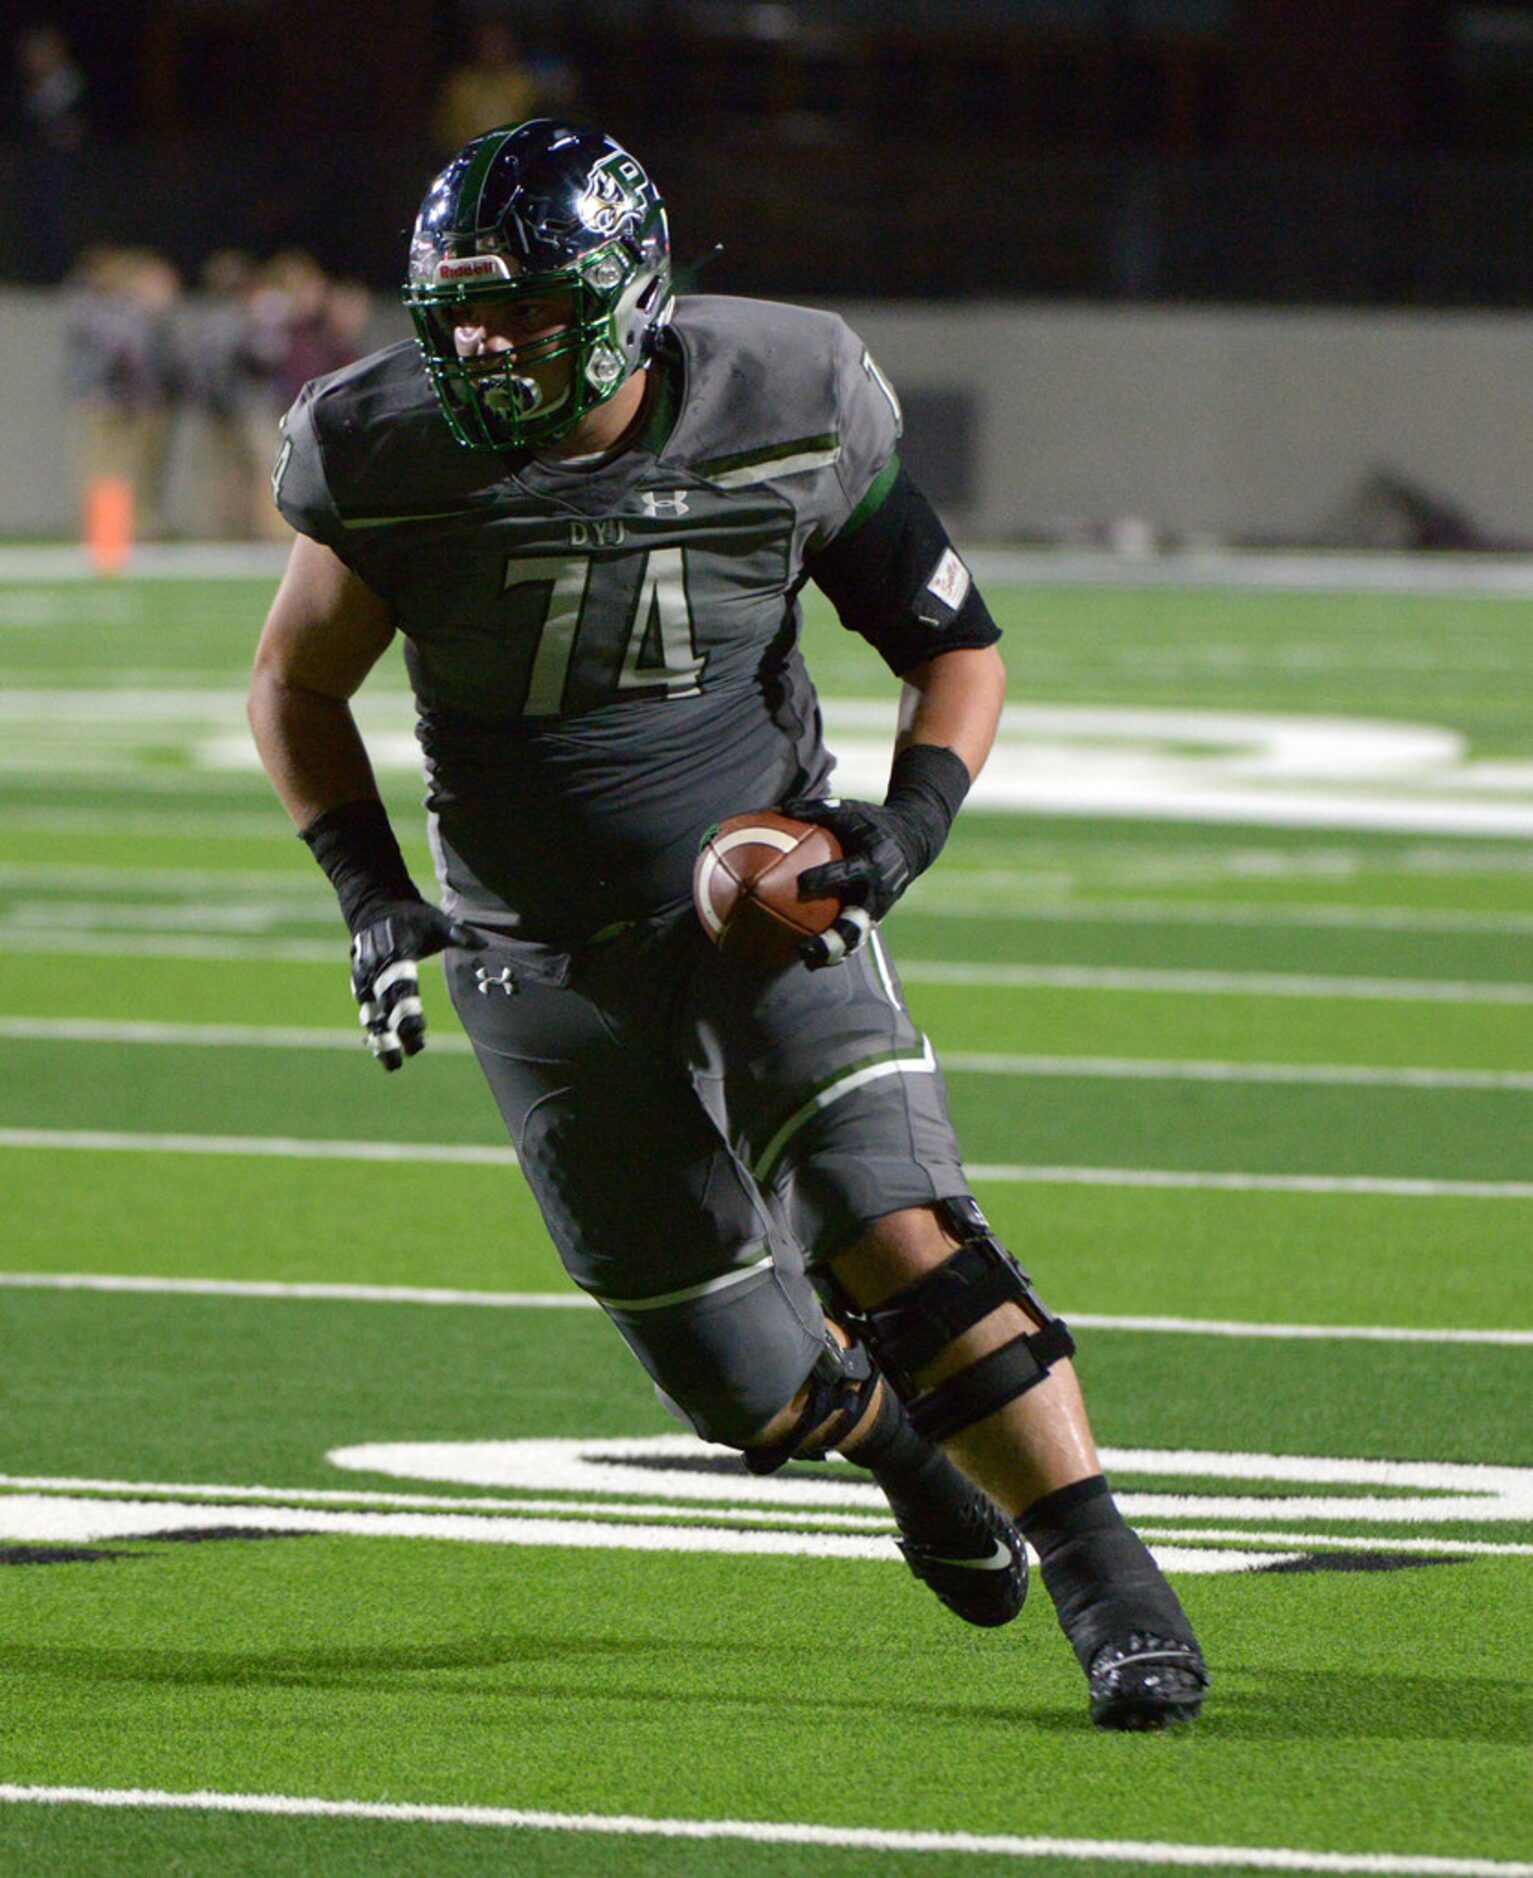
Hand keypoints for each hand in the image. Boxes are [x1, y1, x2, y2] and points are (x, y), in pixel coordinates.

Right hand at [349, 901, 484, 1069]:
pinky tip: (380, 1048)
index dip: (408, 1013)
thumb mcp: (434, 919)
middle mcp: (375, 966)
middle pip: (385, 1006)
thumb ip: (456, 932)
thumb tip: (482, 943)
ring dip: (380, 1038)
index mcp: (395, 953)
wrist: (374, 906)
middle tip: (409, 1056)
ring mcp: (363, 975)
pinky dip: (373, 1028)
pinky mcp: (358, 980)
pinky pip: (365, 1008)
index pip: (401, 988)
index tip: (419, 1034)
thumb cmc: (411, 916)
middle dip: (396, 1032)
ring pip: (370, 1012)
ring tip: (392, 1065)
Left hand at [780, 796, 920, 968]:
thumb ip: (818, 810)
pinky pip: (855, 937)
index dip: (826, 878)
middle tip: (804, 947)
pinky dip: (836, 948)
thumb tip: (780, 808)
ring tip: (807, 960)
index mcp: (873, 861)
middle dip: (832, 939)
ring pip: (856, 938)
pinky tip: (810, 956)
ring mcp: (879, 908)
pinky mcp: (876, 917)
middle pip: (856, 923)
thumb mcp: (851, 811)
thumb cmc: (873, 823)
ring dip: (833, 952)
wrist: (914, 840)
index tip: (801, 883)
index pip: (847, 872)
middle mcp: (878, 891)